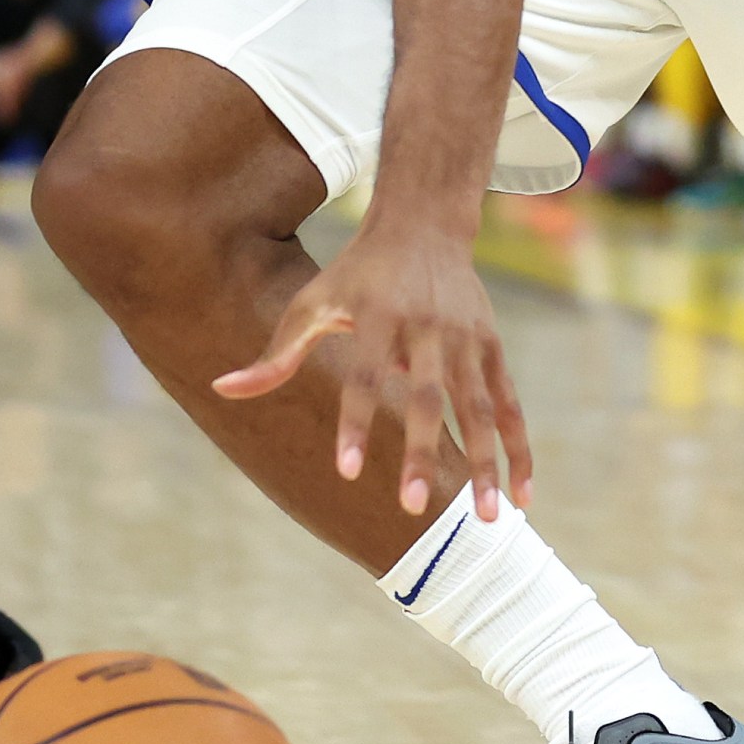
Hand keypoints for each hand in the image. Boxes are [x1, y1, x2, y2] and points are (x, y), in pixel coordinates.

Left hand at [215, 222, 533, 519]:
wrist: (424, 224)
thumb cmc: (356, 274)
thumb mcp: (312, 303)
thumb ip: (276, 355)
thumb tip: (223, 388)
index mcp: (377, 317)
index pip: (364, 377)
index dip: (355, 422)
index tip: (347, 470)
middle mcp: (426, 329)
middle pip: (427, 398)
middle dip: (423, 452)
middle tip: (414, 508)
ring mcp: (466, 339)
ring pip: (479, 408)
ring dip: (484, 463)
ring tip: (486, 518)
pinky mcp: (493, 348)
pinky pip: (510, 406)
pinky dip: (517, 449)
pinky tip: (520, 496)